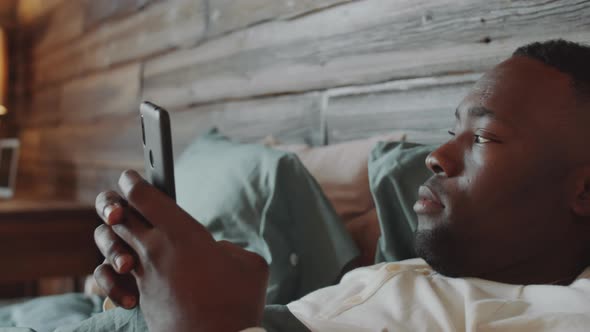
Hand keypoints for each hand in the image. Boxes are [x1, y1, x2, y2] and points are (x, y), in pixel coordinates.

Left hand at [94, 170, 268, 331]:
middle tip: (119, 203)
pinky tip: (125, 272)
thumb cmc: (239, 303)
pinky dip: (109, 271)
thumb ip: (230, 249)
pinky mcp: (138, 297)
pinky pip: (108, 277)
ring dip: (111, 234)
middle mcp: (155, 250)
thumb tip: (215, 252)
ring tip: (122, 233)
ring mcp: (143, 275)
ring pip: (109, 243)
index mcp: (183, 234)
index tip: (131, 178)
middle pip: (117, 215)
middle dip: (112, 203)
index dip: (133, 182)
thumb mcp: (250, 264)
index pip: (143, 196)